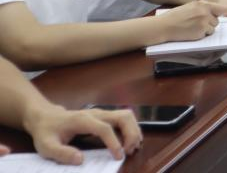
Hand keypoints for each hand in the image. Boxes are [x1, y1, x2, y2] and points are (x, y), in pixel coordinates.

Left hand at [23, 104, 141, 163]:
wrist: (45, 117)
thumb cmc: (46, 132)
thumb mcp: (46, 146)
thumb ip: (62, 154)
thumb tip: (81, 160)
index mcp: (83, 120)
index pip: (104, 128)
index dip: (114, 142)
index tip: (118, 157)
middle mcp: (96, 114)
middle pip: (123, 117)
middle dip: (131, 134)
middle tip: (129, 151)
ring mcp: (102, 113)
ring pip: (127, 116)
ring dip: (134, 131)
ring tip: (131, 148)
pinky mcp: (104, 116)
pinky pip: (124, 119)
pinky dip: (131, 129)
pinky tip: (128, 142)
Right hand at [158, 0, 226, 40]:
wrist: (164, 26)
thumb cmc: (176, 17)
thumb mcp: (191, 7)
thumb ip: (203, 8)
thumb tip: (214, 14)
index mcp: (203, 4)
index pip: (223, 8)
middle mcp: (205, 12)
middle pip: (217, 20)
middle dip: (210, 23)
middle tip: (197, 23)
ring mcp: (204, 22)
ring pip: (212, 28)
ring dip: (205, 29)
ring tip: (192, 27)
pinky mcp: (201, 31)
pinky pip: (206, 34)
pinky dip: (201, 35)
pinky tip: (191, 32)